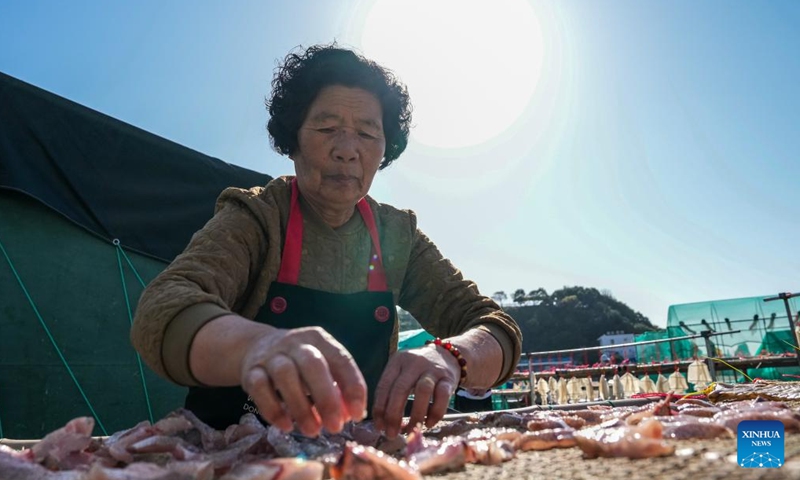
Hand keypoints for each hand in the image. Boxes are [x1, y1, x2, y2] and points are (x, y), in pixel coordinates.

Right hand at [240, 326, 366, 436]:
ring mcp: (271, 355)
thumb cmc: (298, 362)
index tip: (358, 414)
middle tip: (335, 427)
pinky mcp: (251, 370)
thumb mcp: (321, 366)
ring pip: (285, 375)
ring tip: (312, 431)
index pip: (341, 359)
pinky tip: (286, 426)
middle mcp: (295, 342)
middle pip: (312, 364)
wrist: (254, 346)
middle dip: (326, 398)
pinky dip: (274, 410)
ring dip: (301, 407)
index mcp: (319, 339)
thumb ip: (337, 387)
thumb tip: (350, 414)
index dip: (352, 387)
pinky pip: (260, 389)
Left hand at [371, 344, 459, 437]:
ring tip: (410, 431)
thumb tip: (383, 423)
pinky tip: (429, 424)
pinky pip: (442, 396)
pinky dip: (435, 413)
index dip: (379, 408)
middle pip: (401, 389)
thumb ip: (392, 391)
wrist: (447, 355)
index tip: (379, 427)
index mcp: (398, 361)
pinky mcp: (448, 378)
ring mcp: (432, 369)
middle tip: (391, 434)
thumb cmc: (418, 370)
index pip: (384, 385)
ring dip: (415, 415)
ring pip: (422, 391)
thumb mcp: (402, 371)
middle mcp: (414, 363)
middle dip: (394, 415)